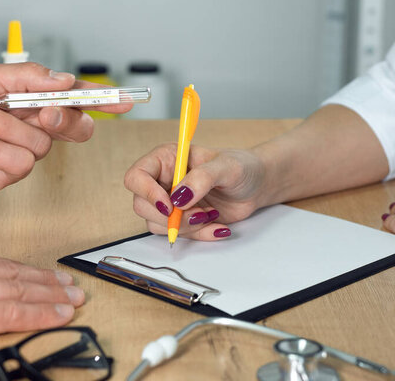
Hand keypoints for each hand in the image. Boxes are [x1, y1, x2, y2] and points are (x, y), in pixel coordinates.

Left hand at [0, 62, 130, 191]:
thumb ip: (28, 78)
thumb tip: (65, 81)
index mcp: (32, 99)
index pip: (75, 99)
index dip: (102, 100)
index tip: (125, 100)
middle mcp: (33, 125)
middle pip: (75, 127)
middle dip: (66, 119)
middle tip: (45, 112)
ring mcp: (23, 151)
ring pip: (41, 144)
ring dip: (8, 128)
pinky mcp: (9, 173)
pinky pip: (20, 164)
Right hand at [0, 245, 84, 360]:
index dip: (24, 269)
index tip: (42, 274)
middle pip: (14, 274)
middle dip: (46, 280)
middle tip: (71, 283)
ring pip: (20, 290)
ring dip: (52, 294)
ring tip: (74, 297)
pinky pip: (12, 314)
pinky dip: (41, 313)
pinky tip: (59, 314)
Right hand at [124, 143, 265, 239]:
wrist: (257, 185)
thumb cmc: (242, 167)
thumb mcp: (226, 166)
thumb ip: (202, 178)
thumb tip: (179, 197)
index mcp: (166, 159)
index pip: (137, 176)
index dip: (147, 193)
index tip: (170, 206)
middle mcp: (163, 180)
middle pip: (142, 205)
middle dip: (170, 216)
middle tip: (198, 213)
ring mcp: (171, 202)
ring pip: (157, 224)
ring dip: (185, 226)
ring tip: (211, 214)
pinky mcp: (182, 219)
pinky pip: (178, 234)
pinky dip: (199, 235)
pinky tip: (217, 226)